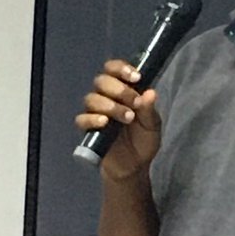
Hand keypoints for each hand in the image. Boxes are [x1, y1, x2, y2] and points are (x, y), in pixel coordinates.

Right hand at [75, 59, 161, 179]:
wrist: (135, 167)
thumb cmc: (143, 141)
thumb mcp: (152, 126)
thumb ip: (150, 110)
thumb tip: (150, 92)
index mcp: (122, 91)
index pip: (114, 69)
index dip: (121, 68)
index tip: (135, 77)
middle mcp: (106, 97)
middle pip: (101, 81)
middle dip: (119, 89)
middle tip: (135, 103)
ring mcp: (95, 113)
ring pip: (91, 98)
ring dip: (110, 105)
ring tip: (127, 117)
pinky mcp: (88, 129)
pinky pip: (82, 119)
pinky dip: (92, 118)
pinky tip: (104, 122)